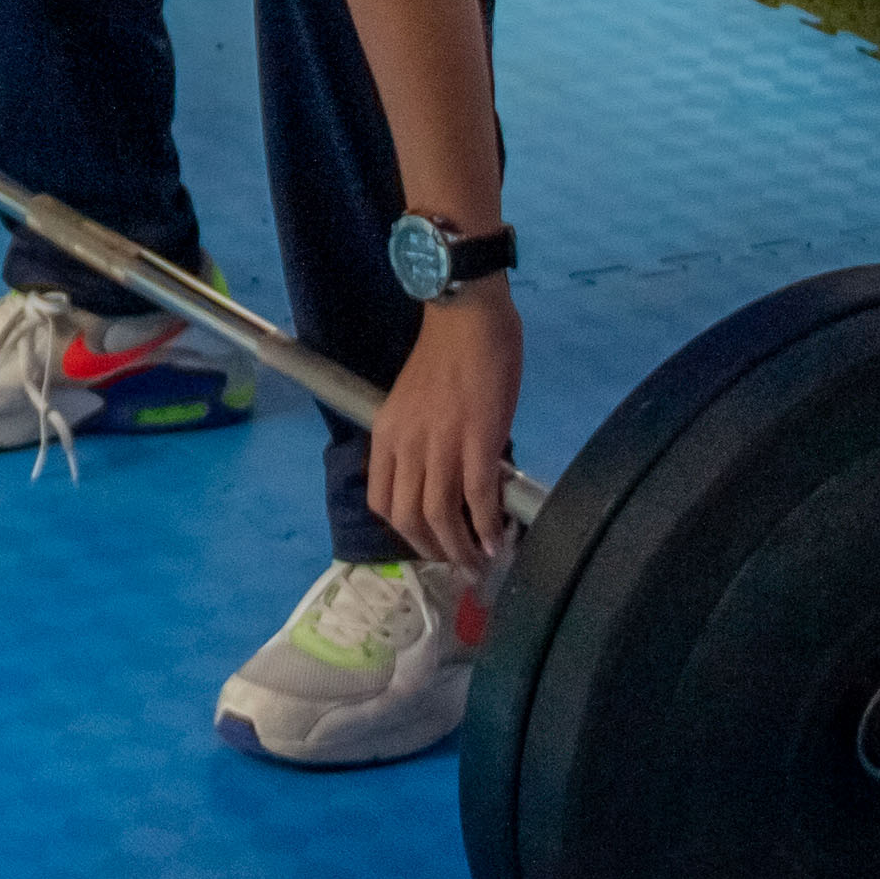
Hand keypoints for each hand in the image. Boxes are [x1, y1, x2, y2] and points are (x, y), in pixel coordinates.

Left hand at [363, 295, 526, 575]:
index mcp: (387, 435)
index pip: (381, 500)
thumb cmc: (447, 352)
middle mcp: (407, 446)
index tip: (428, 541)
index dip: (405, 531)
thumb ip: (421, 439)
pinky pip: (477, 499)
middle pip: (408, 518)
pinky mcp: (477, 442)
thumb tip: (447, 475)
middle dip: (433, 550)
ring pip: (440, 517)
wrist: (467, 316)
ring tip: (479, 562)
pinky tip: (498, 540)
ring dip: (460, 548)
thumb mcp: (413, 401)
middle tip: (458, 562)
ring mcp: (441, 446)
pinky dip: (486, 527)